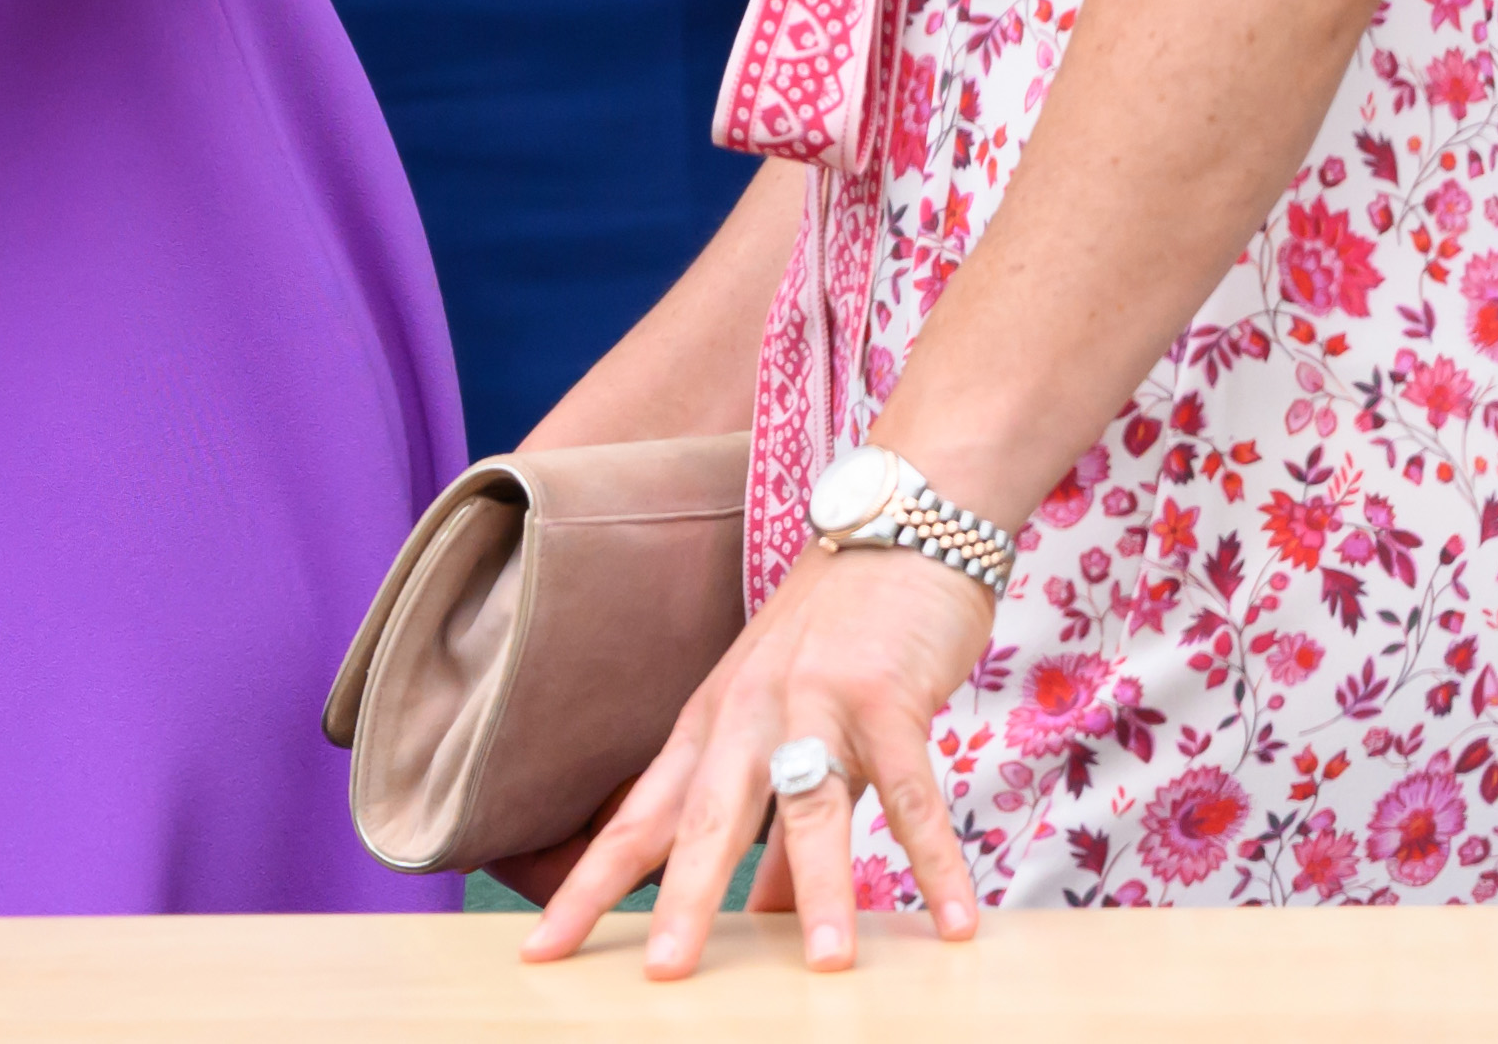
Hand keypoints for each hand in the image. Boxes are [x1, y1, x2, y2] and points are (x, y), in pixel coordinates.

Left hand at [520, 545, 990, 978]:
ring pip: (813, 806)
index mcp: (711, 725)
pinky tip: (956, 923)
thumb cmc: (838, 632)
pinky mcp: (887, 694)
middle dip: (683, 899)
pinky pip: (914, 790)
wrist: (900, 522)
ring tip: (825, 967)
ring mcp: (817, 700)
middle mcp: (749, 714)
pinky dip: (938, 860)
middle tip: (663, 976)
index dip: (589, 884)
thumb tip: (758, 917)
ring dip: (822, 887)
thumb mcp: (783, 723)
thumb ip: (769, 827)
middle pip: (706, 818)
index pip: (636, 818)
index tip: (541, 951)